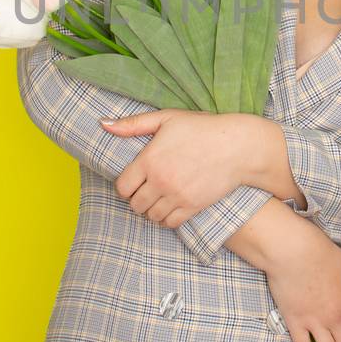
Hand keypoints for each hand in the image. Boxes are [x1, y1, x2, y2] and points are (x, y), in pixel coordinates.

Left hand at [100, 110, 258, 228]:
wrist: (237, 146)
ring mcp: (176, 196)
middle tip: (145, 191)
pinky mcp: (192, 206)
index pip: (122, 187)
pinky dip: (166, 219)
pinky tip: (170, 207)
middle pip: (135, 204)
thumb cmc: (201, 129)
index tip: (133, 182)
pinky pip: (170, 223)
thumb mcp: (166, 118)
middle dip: (137, 199)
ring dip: (151, 210)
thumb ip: (133, 124)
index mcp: (149, 160)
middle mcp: (160, 181)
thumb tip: (103, 124)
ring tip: (158, 199)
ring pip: (151, 216)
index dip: (125, 186)